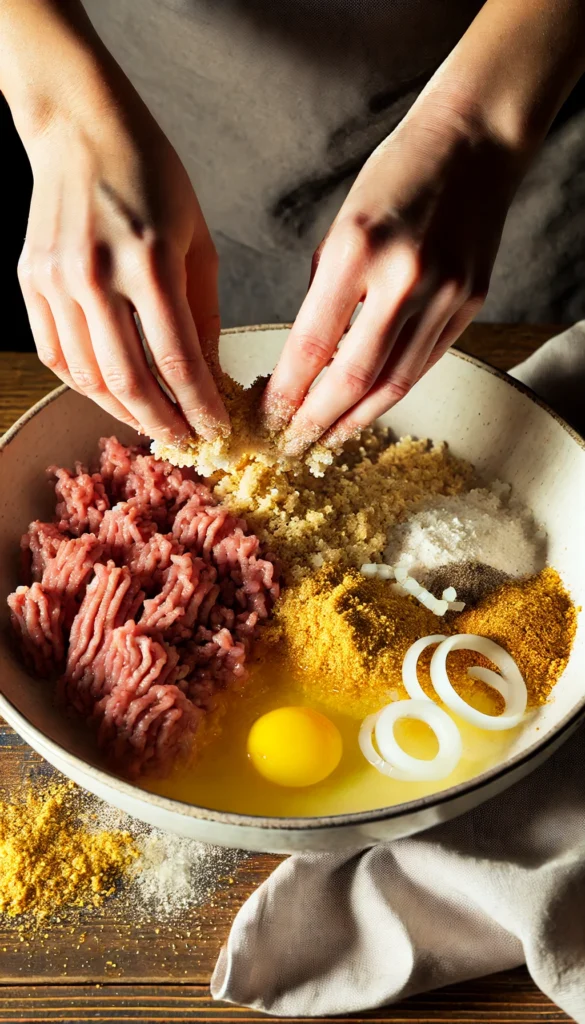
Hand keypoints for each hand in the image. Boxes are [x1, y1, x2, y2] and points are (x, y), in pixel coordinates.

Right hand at [12, 17, 227, 444]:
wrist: (80, 127)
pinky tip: (111, 395)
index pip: (178, 361)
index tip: (216, 431)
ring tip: (152, 423)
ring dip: (123, 411)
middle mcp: (96, 275)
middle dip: (162, 423)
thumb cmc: (151, 174)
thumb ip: (203, 313)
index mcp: (149, 261)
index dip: (199, 407)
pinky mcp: (31, 282)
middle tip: (184, 442)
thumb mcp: (198, 239)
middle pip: (130, 381)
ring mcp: (56, 281)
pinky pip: (57, 355)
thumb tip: (209, 375)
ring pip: (89, 377)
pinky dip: (85, 385)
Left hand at [262, 99, 524, 453]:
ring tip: (326, 441)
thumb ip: (325, 295)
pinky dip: (390, 392)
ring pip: (393, 382)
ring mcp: (444, 295)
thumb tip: (306, 361)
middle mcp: (404, 278)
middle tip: (291, 447)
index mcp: (357, 251)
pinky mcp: (470, 305)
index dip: (287, 392)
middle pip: (353, 378)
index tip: (267, 419)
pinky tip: (366, 409)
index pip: (312, 344)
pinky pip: (422, 364)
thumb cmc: (395, 177)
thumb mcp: (340, 228)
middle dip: (317, 421)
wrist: (473, 144)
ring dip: (355, 419)